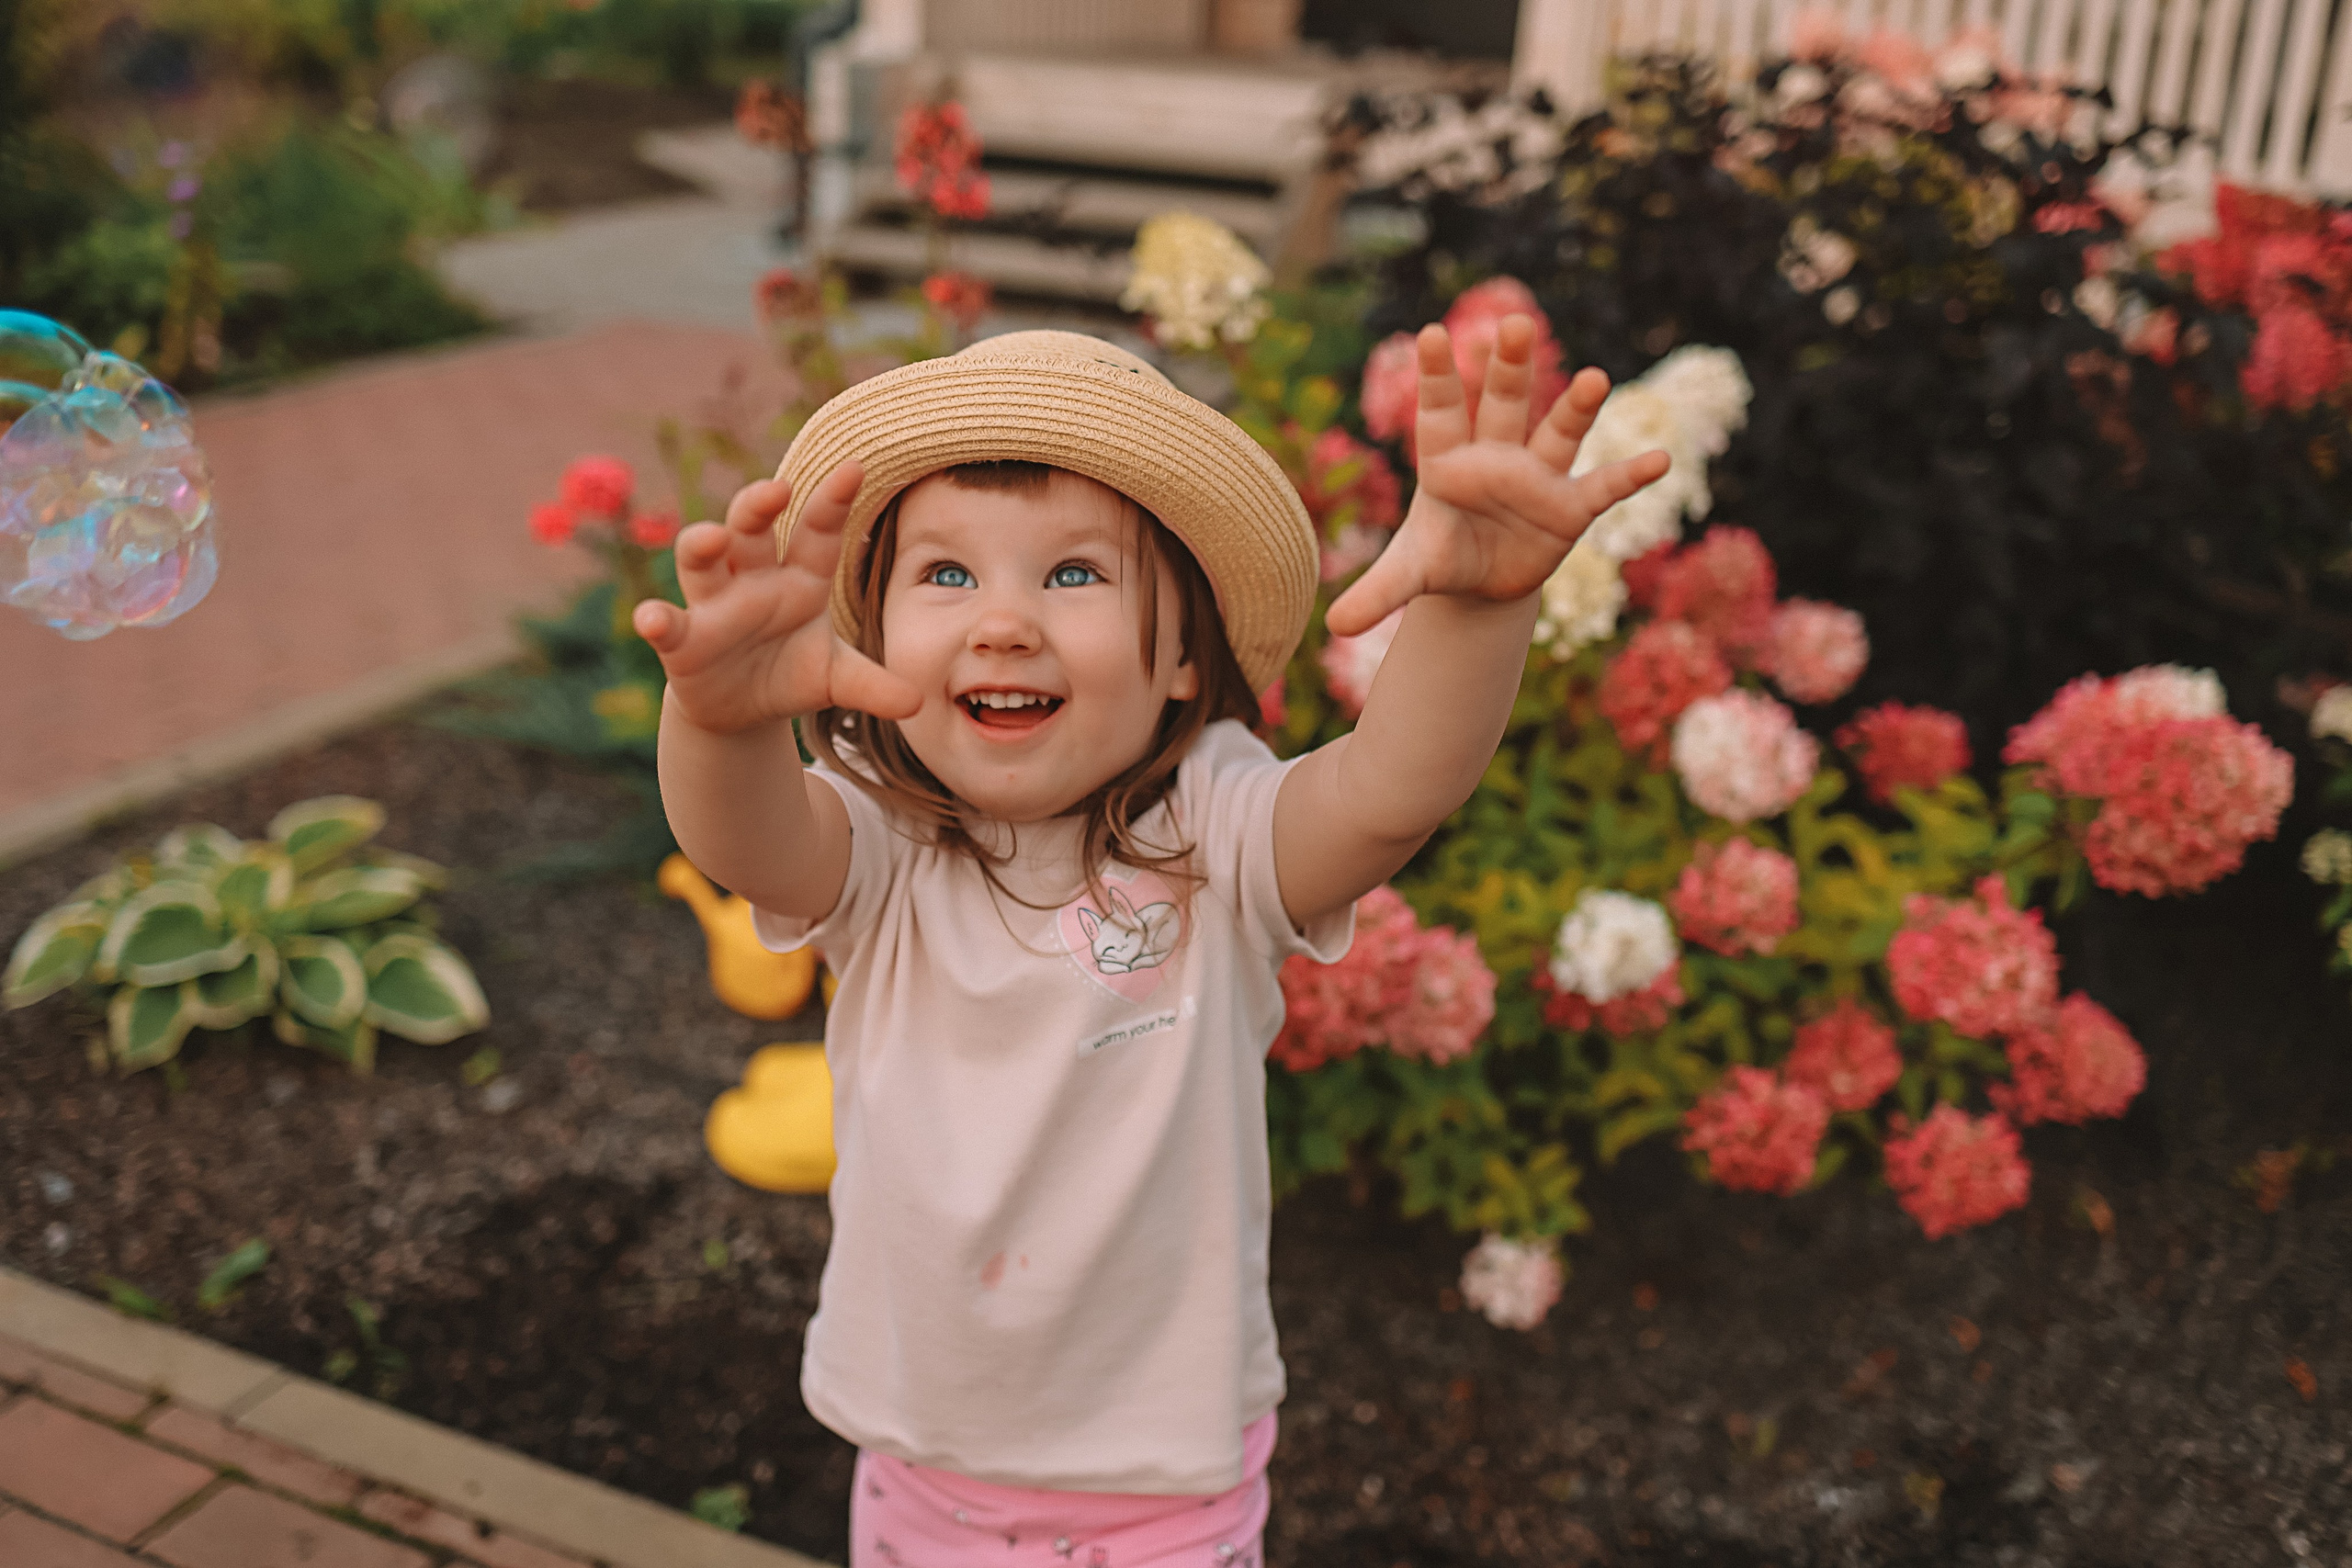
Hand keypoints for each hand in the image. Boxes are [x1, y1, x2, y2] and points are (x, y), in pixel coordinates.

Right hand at [630, 460, 919, 734]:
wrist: (743, 709)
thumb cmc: (794, 674)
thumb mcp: (837, 679)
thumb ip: (873, 686)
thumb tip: (917, 703)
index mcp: (801, 577)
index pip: (818, 532)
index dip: (833, 502)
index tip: (855, 468)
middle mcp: (754, 579)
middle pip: (751, 529)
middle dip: (759, 506)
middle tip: (777, 488)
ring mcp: (714, 605)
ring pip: (701, 561)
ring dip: (703, 544)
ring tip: (712, 538)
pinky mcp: (683, 640)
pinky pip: (668, 624)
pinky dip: (657, 620)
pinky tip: (652, 619)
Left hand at [1326, 317, 1670, 636]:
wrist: (1482, 580)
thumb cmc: (1443, 556)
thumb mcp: (1411, 573)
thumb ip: (1379, 591)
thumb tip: (1334, 625)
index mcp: (1448, 461)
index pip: (1440, 412)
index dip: (1437, 375)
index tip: (1430, 333)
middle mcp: (1496, 456)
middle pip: (1504, 403)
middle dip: (1510, 368)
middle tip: (1516, 323)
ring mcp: (1537, 477)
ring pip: (1556, 431)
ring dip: (1576, 407)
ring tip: (1595, 378)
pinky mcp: (1569, 507)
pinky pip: (1603, 487)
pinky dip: (1629, 475)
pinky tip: (1659, 460)